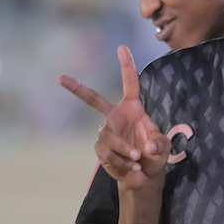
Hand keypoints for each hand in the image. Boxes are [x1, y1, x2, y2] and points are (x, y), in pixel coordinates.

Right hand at [60, 46, 166, 189]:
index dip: (126, 65)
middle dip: (77, 89)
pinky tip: (132, 168)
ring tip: (137, 159)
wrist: (145, 176)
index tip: (121, 47)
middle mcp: (116, 117)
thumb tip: (147, 146)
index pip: (129, 83)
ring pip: (109, 137)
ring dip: (125, 149)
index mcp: (132, 108)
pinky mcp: (101, 149)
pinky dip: (123, 163)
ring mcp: (106, 132)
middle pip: (93, 100)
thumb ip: (159, 143)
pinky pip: (108, 154)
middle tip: (60, 78)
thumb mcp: (163, 147)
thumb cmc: (155, 155)